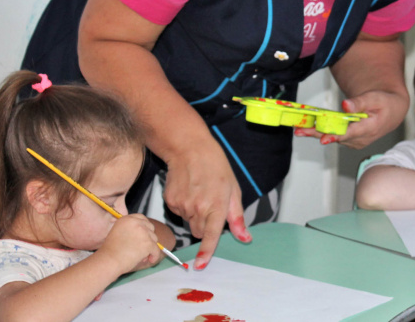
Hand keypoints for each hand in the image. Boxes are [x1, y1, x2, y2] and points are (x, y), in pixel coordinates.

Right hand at [95, 214, 161, 274]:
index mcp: (127, 219)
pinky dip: (154, 255)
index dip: (145, 227)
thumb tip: (145, 234)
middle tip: (142, 247)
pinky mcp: (148, 243)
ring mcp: (143, 232)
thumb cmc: (111, 251)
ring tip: (141, 256)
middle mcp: (136, 223)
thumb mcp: (118, 233)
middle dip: (148, 237)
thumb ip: (130, 230)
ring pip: (154, 239)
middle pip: (150, 227)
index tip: (144, 234)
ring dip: (150, 248)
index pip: (142, 218)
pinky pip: (156, 249)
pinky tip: (150, 259)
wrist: (109, 261)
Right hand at [162, 143, 250, 270]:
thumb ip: (237, 218)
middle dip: (205, 225)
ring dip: (195, 214)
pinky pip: (179, 214)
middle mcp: (197, 208)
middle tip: (209, 204)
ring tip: (199, 192)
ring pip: (189, 222)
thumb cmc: (215, 167)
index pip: (211, 236)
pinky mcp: (170, 202)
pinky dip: (185, 207)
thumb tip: (245, 238)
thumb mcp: (233, 190)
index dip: (206, 252)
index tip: (200, 266)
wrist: (189, 149)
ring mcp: (182, 205)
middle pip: (199, 232)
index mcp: (216, 206)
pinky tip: (189, 190)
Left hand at [294, 92, 408, 148]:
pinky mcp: (350, 140)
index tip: (323, 138)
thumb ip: (360, 102)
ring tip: (299, 128)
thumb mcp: (376, 98)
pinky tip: (308, 127)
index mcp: (370, 128)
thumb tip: (345, 105)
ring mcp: (355, 141)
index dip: (335, 135)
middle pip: (336, 136)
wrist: (392, 112)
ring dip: (316, 133)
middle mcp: (361, 139)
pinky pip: (334, 136)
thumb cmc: (385, 102)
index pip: (350, 134)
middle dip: (317, 134)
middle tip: (300, 131)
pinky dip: (322, 131)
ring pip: (333, 137)